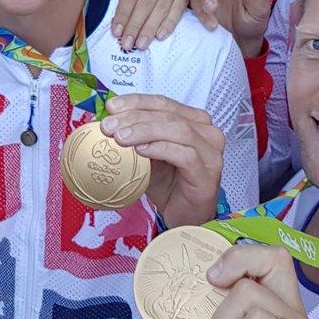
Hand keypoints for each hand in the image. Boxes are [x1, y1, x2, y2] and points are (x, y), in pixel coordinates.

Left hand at [100, 94, 224, 226]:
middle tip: (109, 126)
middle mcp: (207, 132)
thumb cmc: (169, 183)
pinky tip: (140, 150)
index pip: (163, 102)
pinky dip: (160, 148)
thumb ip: (135, 135)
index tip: (111, 107)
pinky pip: (184, 154)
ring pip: (177, 130)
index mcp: (194, 121)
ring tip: (120, 137)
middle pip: (168, 115)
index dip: (136, 102)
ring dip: (144, 131)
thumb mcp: (147, 153)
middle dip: (134, 117)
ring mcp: (211, 152)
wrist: (184, 216)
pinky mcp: (207, 173)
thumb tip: (107, 120)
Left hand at [110, 0, 189, 48]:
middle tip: (127, 43)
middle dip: (135, 26)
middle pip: (146, 3)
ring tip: (141, 44)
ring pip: (161, 9)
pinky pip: (178, 10)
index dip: (123, 13)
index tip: (116, 31)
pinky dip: (168, 24)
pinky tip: (159, 36)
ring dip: (150, 29)